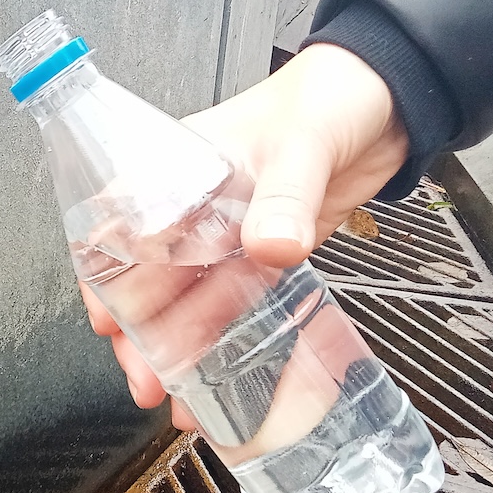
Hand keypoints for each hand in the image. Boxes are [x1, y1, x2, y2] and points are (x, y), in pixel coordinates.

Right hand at [81, 43, 408, 428]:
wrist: (388, 103)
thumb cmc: (329, 99)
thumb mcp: (301, 143)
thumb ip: (285, 196)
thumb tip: (271, 245)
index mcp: (176, 168)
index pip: (118, 226)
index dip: (104, 276)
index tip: (105, 319)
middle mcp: (191, 208)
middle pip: (146, 277)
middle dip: (139, 332)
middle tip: (143, 376)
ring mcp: (224, 237)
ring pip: (184, 300)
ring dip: (174, 348)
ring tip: (171, 393)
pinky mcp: (261, 258)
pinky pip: (230, 307)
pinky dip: (220, 342)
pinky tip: (216, 376)